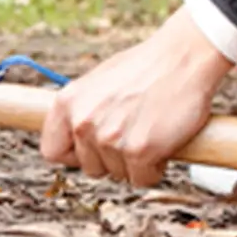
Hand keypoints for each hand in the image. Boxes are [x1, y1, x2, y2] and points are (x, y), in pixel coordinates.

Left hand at [38, 8, 235, 187]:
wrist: (184, 57)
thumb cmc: (146, 68)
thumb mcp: (98, 83)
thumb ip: (83, 110)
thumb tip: (76, 137)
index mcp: (68, 102)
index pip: (52, 151)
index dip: (75, 155)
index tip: (91, 150)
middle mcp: (83, 122)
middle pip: (89, 168)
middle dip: (111, 159)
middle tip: (132, 134)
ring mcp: (110, 138)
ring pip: (118, 175)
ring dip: (136, 162)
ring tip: (149, 130)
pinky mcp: (139, 151)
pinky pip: (143, 179)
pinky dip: (155, 168)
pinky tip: (162, 143)